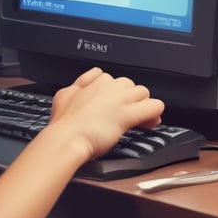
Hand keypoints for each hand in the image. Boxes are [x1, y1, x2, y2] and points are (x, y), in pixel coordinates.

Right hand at [48, 67, 164, 160]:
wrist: (66, 138)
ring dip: (142, 104)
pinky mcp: (127, 115)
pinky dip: (154, 113)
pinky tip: (149, 122)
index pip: (111, 79)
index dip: (114, 93)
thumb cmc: (63, 122)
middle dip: (129, 98)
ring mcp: (119, 100)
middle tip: (125, 114)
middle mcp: (108, 87)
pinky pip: (154, 106)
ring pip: (143, 92)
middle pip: (129, 84)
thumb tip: (83, 83)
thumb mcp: (64, 94)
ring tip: (138, 119)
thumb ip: (78, 85)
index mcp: (94, 82)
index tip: (113, 106)